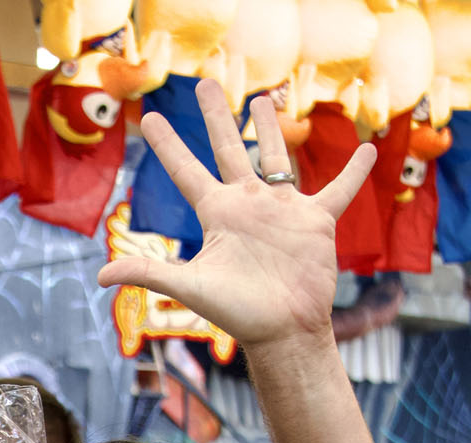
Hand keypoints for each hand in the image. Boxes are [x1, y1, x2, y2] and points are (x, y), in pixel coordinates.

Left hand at [96, 80, 374, 351]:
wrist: (283, 330)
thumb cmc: (238, 312)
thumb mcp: (191, 286)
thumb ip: (149, 274)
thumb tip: (102, 276)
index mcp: (218, 213)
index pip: (186, 170)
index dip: (168, 144)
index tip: (150, 118)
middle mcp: (247, 204)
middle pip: (228, 148)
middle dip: (217, 116)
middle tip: (204, 84)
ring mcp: (282, 209)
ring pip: (275, 157)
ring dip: (270, 128)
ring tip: (263, 100)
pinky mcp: (316, 220)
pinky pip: (338, 190)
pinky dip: (354, 172)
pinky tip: (368, 149)